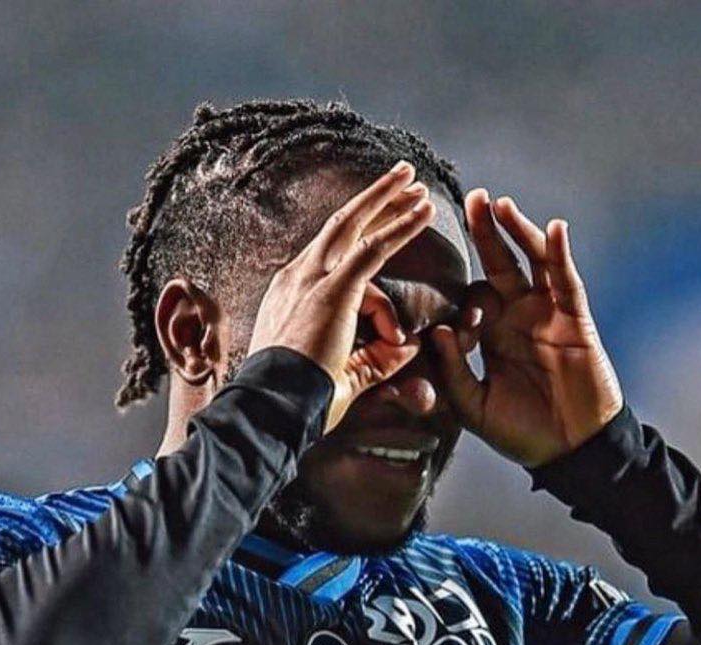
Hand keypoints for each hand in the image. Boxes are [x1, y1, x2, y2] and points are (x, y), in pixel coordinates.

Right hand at [248, 162, 435, 431]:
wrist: (275, 409)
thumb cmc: (303, 401)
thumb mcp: (346, 375)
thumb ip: (376, 359)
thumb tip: (409, 349)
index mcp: (292, 294)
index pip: (336, 265)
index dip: (374, 273)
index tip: (398, 305)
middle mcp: (297, 277)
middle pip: (340, 227)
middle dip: (373, 201)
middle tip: (401, 179)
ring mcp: (311, 280)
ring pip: (354, 226)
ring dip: (388, 200)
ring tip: (415, 182)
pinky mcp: (332, 290)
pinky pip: (373, 249)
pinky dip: (401, 227)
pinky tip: (425, 212)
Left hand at [431, 190, 622, 466]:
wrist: (569, 451)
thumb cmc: (520, 432)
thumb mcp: (473, 406)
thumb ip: (453, 371)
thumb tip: (439, 330)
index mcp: (490, 336)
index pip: (469, 298)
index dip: (456, 298)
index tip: (447, 311)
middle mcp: (516, 317)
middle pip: (499, 265)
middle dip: (485, 233)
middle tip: (471, 199)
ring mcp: (547, 314)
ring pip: (532, 263)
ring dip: (518, 233)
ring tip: (500, 205)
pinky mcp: (575, 320)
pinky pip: (567, 282)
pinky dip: (560, 256)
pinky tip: (552, 229)